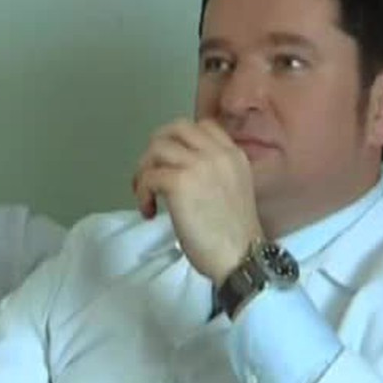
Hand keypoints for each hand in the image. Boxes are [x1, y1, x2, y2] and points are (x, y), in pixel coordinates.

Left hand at [132, 118, 263, 283]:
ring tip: (147, 196)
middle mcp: (217, 153)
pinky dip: (142, 192)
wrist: (241, 257)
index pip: (203, 125)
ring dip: (145, 170)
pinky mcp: (179, 182)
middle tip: (151, 174)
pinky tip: (149, 211)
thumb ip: (213, 171)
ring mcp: (198, 165)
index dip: (181, 140)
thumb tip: (179, 167)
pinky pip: (148, 176)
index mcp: (233, 155)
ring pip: (157, 148)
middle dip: (157, 148)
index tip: (172, 162)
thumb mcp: (232, 189)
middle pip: (175, 128)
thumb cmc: (234, 234)